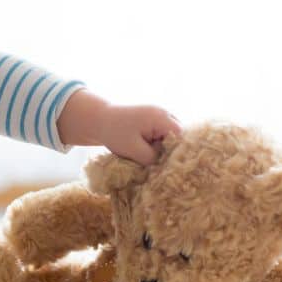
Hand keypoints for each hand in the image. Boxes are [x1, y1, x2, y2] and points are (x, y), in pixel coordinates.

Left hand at [58, 89, 181, 164]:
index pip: (182, 137)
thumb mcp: (134, 150)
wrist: (99, 119)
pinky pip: (163, 134)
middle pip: (178, 136)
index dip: (178, 153)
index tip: (170, 167)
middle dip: (171, 151)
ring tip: (151, 157)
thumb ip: (153, 159)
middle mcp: (164, 113)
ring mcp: (160, 115)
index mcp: (161, 118)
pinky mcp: (154, 120)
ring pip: (171, 137)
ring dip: (163, 148)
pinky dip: (158, 144)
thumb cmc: (115, 133)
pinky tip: (147, 152)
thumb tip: (166, 167)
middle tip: (160, 165)